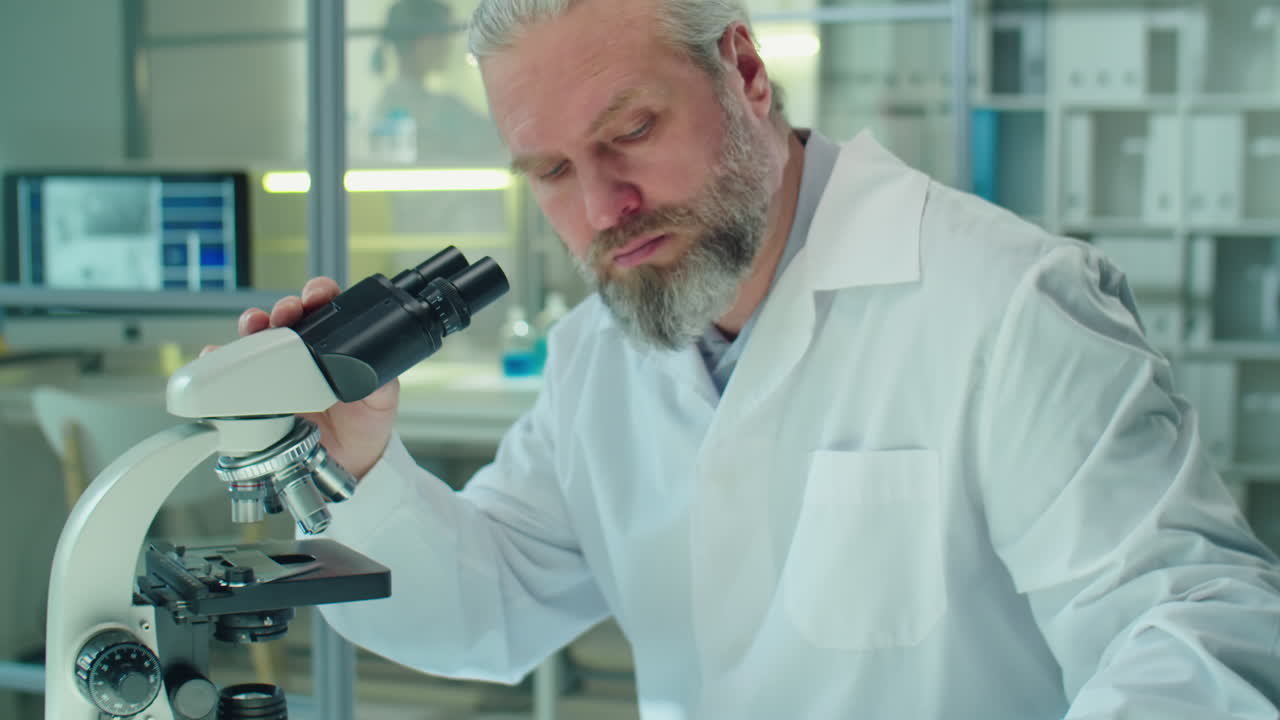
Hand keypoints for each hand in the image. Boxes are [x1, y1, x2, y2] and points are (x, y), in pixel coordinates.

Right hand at [236, 277, 400, 479]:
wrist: (346, 462)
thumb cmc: (364, 424)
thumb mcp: (381, 401)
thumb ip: (383, 385)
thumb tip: (377, 373)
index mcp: (335, 345)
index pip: (327, 308)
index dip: (320, 294)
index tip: (316, 296)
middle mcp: (304, 352)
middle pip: (288, 317)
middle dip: (284, 307)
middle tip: (285, 313)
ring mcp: (278, 370)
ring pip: (259, 337)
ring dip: (252, 324)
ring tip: (253, 326)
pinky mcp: (256, 392)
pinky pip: (233, 371)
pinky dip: (221, 358)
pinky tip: (217, 355)